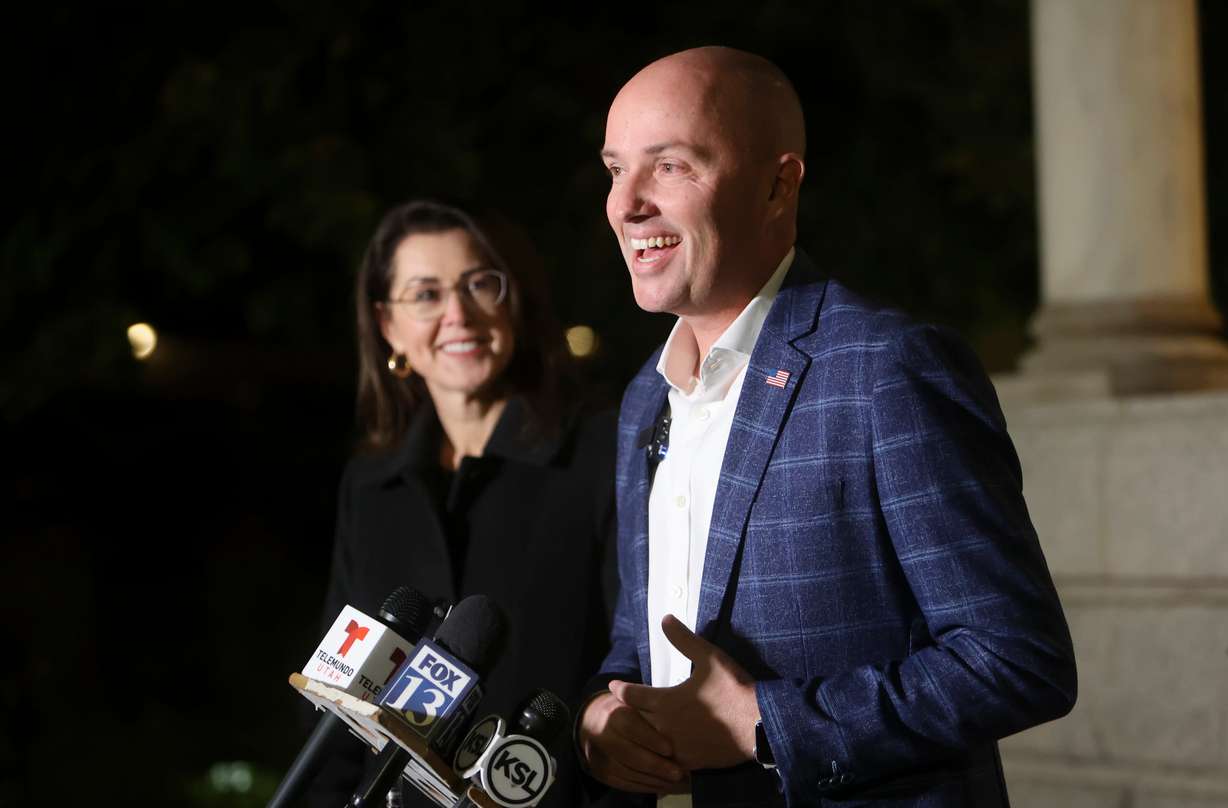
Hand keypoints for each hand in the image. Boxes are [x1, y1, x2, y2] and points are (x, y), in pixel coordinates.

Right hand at [577, 690, 688, 793]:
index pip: (631, 727)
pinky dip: (643, 786)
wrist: (595, 721)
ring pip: (626, 772)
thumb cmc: (626, 710)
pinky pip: (622, 783)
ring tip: (673, 781)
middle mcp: (603, 734)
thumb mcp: (637, 702)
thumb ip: (651, 705)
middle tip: (678, 773)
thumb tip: (677, 711)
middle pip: (629, 754)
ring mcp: (599, 755)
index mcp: (613, 714)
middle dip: (655, 766)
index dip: (651, 739)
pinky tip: (660, 785)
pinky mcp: (601, 772)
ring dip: (652, 779)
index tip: (670, 750)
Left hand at [609, 614, 759, 770]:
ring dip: (640, 735)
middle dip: (626, 713)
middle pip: (634, 722)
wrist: (760, 725)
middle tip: (621, 708)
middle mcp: (664, 727)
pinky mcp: (689, 763)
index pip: (632, 696)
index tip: (613, 686)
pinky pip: (664, 761)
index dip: (620, 689)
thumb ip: (684, 639)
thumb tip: (665, 618)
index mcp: (665, 701)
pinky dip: (658, 755)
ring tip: (636, 729)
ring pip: (646, 744)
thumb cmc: (734, 689)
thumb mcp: (710, 657)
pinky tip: (659, 751)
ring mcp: (676, 748)